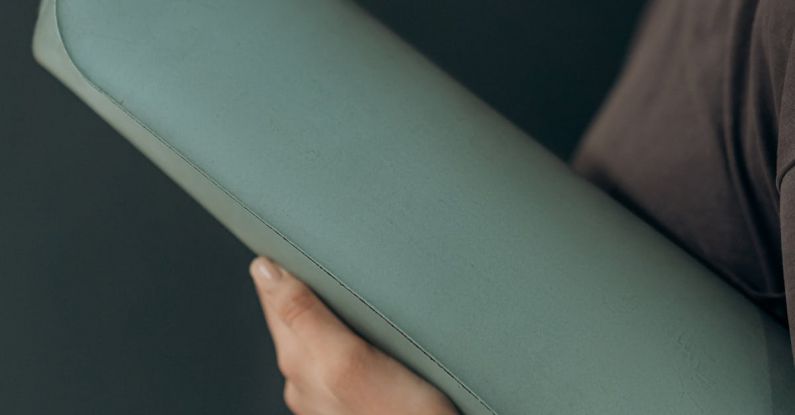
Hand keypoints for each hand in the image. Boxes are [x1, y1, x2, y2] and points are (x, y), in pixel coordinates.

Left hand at [250, 257, 457, 414]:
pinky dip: (346, 331)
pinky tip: (364, 326)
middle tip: (318, 250)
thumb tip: (264, 272)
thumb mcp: (348, 359)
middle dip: (303, 283)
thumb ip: (304, 316)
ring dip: (326, 307)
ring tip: (342, 282)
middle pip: (293, 315)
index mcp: (299, 362)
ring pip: (318, 334)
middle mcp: (306, 378)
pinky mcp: (355, 396)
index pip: (274, 298)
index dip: (280, 265)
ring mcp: (329, 390)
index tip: (288, 238)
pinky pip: (339, 353)